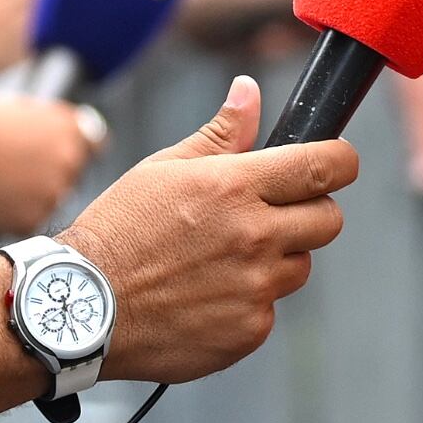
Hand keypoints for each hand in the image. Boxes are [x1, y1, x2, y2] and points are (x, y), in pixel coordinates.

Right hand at [0, 90, 105, 237]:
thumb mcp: (19, 109)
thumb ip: (47, 127)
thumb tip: (59, 138)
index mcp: (70, 127)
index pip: (95, 145)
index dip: (76, 150)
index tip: (60, 156)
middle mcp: (71, 160)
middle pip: (70, 176)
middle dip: (47, 174)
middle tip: (10, 169)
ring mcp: (53, 193)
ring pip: (49, 200)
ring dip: (29, 196)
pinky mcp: (32, 220)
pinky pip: (27, 221)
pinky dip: (10, 215)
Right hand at [60, 75, 354, 381]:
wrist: (83, 308)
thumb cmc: (119, 231)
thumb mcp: (163, 168)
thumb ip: (221, 134)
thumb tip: (249, 91)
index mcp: (234, 186)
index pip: (325, 166)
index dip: (340, 162)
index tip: (335, 164)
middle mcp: (253, 236)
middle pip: (329, 220)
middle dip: (310, 213)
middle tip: (270, 216)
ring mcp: (255, 287)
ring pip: (300, 266)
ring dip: (276, 260)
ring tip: (221, 260)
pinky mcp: (249, 330)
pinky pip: (270, 309)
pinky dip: (248, 302)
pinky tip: (207, 295)